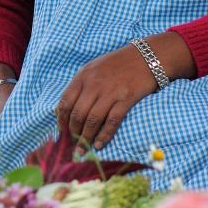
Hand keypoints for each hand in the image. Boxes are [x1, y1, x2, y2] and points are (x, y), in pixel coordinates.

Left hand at [56, 32, 195, 151]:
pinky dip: (104, 135)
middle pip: (77, 114)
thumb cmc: (117, 64)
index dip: (61, 120)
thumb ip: (82, 85)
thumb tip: (70, 109)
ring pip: (92, 120)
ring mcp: (109, 92)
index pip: (65, 102)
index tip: (62, 132)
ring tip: (83, 149)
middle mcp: (93, 84)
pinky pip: (111, 121)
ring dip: (86, 138)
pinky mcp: (125, 99)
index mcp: (82, 76)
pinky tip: (99, 144)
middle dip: (73, 132)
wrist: (145, 57)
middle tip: (74, 144)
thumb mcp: (94, 68)